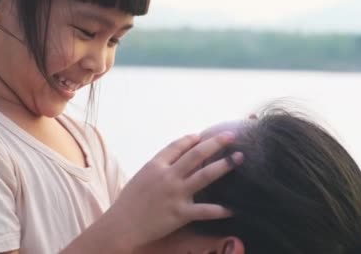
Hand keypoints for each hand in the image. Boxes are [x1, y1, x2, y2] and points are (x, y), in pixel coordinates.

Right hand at [106, 132, 242, 249]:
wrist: (121, 226)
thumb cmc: (129, 203)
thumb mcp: (141, 177)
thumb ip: (158, 167)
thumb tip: (173, 159)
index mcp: (155, 165)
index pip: (178, 145)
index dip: (192, 139)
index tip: (203, 135)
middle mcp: (167, 176)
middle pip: (196, 154)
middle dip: (215, 143)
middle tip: (231, 136)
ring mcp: (175, 194)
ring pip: (205, 176)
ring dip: (224, 165)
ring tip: (239, 157)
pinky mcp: (180, 214)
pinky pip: (205, 210)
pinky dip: (221, 210)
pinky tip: (234, 208)